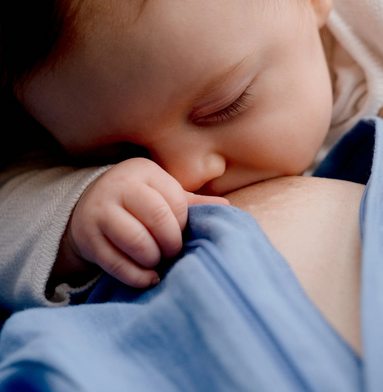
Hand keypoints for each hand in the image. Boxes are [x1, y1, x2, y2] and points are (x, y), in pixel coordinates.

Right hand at [54, 158, 228, 287]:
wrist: (88, 204)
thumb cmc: (138, 200)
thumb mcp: (162, 192)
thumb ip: (191, 201)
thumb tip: (227, 207)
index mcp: (143, 171)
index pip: (176, 201)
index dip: (182, 223)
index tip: (181, 232)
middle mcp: (119, 187)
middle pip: (158, 218)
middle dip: (171, 243)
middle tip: (172, 252)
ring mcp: (100, 211)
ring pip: (136, 241)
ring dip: (153, 259)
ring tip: (157, 261)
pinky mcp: (87, 237)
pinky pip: (116, 263)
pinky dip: (136, 276)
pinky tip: (148, 277)